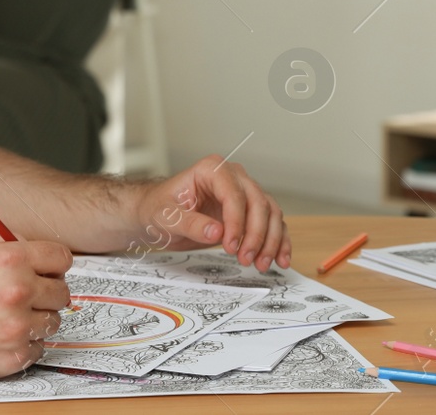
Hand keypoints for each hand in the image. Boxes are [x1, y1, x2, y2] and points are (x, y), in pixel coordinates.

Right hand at [0, 229, 72, 379]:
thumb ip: (4, 238)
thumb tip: (30, 244)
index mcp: (10, 259)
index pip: (62, 258)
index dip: (53, 264)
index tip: (47, 270)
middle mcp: (18, 292)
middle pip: (62, 292)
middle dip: (46, 292)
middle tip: (27, 295)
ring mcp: (17, 328)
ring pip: (53, 321)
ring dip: (37, 318)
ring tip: (11, 317)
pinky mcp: (13, 357)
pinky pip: (38, 347)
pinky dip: (25, 343)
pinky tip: (2, 336)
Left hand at [129, 155, 289, 270]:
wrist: (156, 214)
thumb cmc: (159, 209)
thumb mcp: (167, 216)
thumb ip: (191, 223)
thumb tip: (217, 232)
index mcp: (212, 170)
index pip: (234, 194)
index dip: (237, 222)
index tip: (230, 246)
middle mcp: (232, 177)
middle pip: (258, 202)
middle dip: (257, 234)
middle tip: (246, 259)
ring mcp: (243, 193)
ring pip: (270, 212)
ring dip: (270, 240)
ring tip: (261, 264)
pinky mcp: (248, 212)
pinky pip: (272, 223)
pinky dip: (278, 241)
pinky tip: (279, 259)